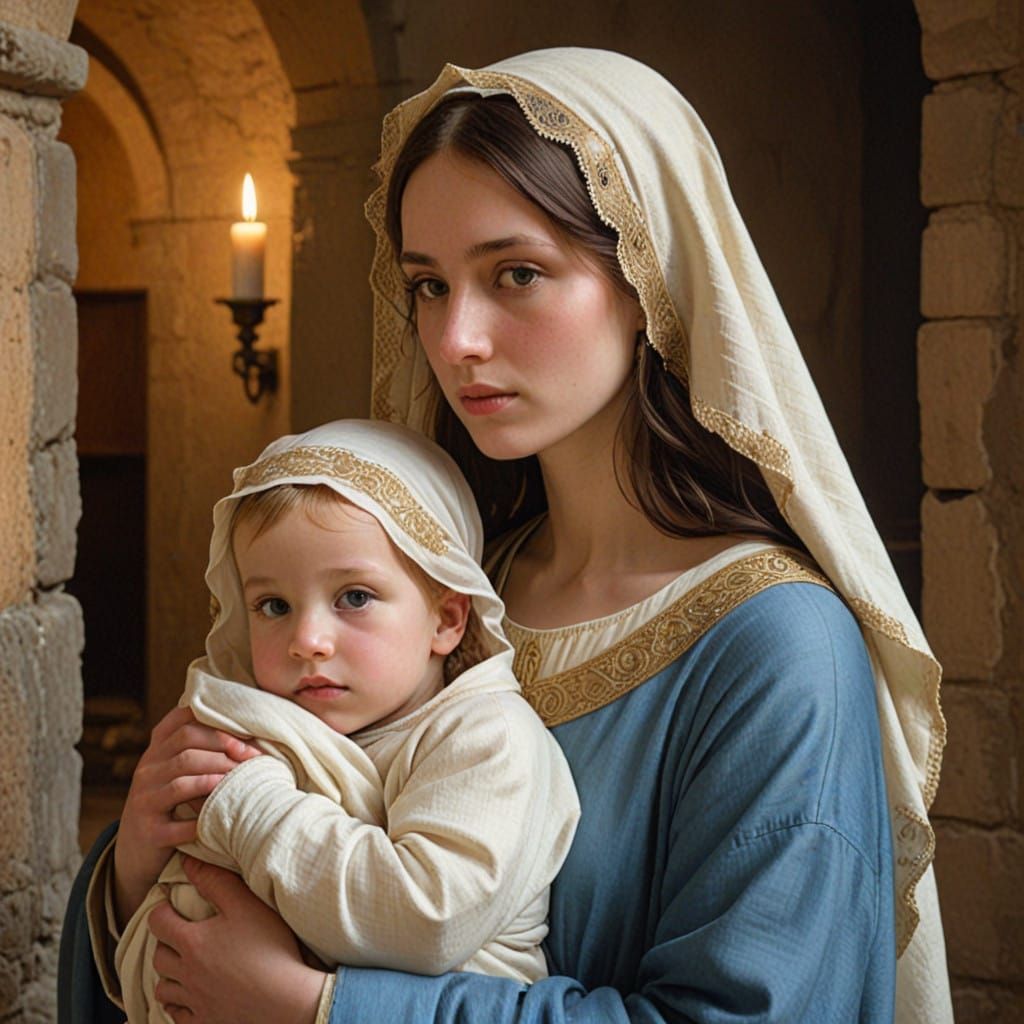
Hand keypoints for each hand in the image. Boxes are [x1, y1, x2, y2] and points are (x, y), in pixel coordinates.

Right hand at [113, 706, 260, 926]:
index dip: (215, 724)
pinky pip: (178, 823)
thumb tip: (254, 738)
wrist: (136, 851)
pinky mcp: (149, 832)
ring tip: (242, 783)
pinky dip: (202, 819)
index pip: (181, 721)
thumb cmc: (172, 804)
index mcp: (156, 750)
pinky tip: (221, 817)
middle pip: (185, 745)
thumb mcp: (179, 772)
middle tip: (253, 760)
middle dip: (224, 749)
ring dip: (217, 779)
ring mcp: (144, 801)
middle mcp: (146, 770)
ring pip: (182, 781)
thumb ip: (202, 750)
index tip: (245, 737)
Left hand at [151, 856, 324, 1023]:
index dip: (161, 911)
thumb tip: (189, 863)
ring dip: (168, 976)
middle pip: (158, 956)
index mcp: (192, 943)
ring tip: (182, 966)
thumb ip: (216, 880)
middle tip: (179, 934)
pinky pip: (177, 1016)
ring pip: (163, 989)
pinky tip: (189, 998)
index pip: (158, 923)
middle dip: (165, 942)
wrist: (287, 999)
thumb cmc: (269, 948)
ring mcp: (195, 1002)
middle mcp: (187, 974)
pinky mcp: (205, 1022)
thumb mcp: (245, 904)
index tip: (169, 906)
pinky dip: (177, 1005)